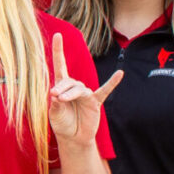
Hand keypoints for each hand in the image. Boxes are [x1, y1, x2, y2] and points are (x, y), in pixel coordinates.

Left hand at [47, 31, 122, 146]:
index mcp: (62, 87)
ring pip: (79, 88)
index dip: (58, 51)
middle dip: (61, 88)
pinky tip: (120, 74)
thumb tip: (54, 93)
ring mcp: (86, 94)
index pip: (60, 66)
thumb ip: (54, 104)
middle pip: (68, 81)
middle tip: (54, 96)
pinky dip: (112, 83)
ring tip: (62, 100)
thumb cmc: (62, 124)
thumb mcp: (54, 114)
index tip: (57, 35)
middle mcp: (74, 88)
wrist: (73, 138)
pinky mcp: (95, 102)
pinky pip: (105, 90)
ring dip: (70, 94)